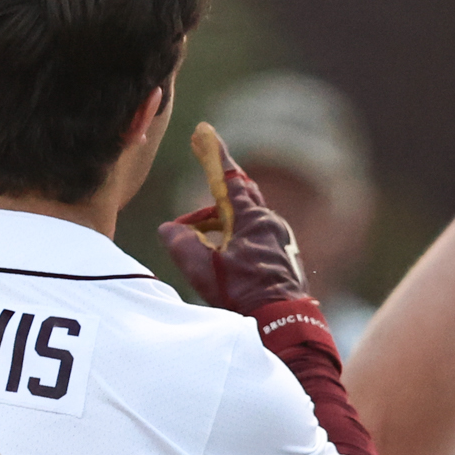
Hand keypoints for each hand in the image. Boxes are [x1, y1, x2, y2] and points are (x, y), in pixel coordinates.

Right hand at [159, 125, 307, 313]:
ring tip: (191, 238)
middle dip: (212, 190)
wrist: (284, 324)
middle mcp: (270, 223)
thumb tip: (170, 229)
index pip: (230, 178)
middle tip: (199, 167)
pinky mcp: (279, 255)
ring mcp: (277, 239)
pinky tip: (215, 256)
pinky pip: (249, 236)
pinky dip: (228, 238)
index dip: (214, 154)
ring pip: (240, 220)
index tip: (204, 130)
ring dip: (215, 223)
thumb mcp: (204, 270)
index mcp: (254, 220)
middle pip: (236, 197)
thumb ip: (183, 245)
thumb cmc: (246, 296)